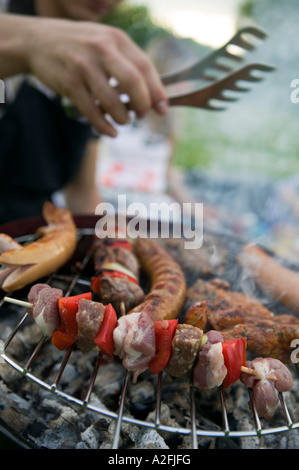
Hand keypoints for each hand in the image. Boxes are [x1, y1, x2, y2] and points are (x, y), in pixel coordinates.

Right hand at [28, 18, 168, 135]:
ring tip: (123, 121)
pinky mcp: (69, 82)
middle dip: (142, 106)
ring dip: (123, 118)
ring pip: (112, 101)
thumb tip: (154, 95)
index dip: (157, 92)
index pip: (145, 67)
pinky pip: (92, 112)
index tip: (163, 109)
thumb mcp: (105, 43)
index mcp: (116, 39)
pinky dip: (104, 126)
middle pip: (133, 83)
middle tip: (141, 115)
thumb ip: (128, 63)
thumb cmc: (80, 47)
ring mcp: (84, 66)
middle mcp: (102, 49)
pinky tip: (110, 131)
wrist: (38, 41)